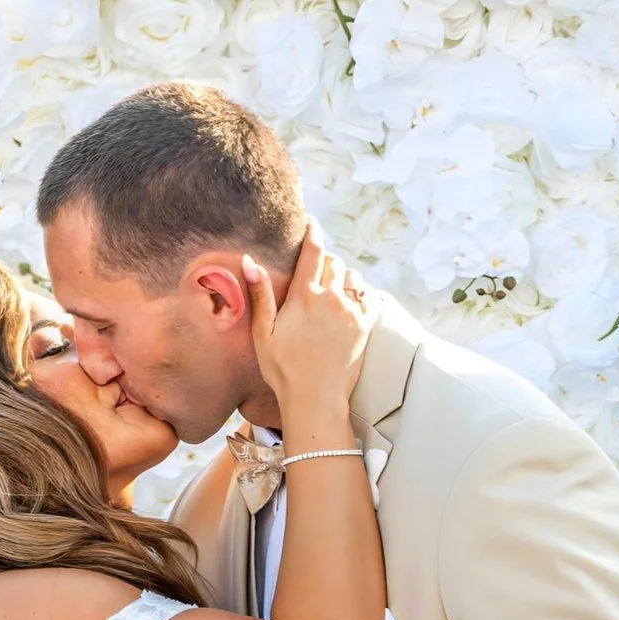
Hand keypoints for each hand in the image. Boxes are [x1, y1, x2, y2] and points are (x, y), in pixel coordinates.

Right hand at [245, 218, 372, 417]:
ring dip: (342, 274)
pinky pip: (368, 294)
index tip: (312, 222)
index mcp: (305, 297)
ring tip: (332, 284)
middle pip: (333, 261)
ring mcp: (351, 311)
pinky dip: (359, 291)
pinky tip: (349, 299)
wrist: (315, 397)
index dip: (313, 232)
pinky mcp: (365, 325)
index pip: (312, 252)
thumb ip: (260, 294)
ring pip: (352, 275)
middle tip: (315, 265)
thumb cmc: (283, 369)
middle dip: (324, 258)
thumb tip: (250, 260)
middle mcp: (332, 298)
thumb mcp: (263, 333)